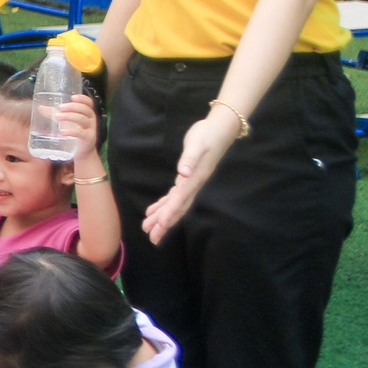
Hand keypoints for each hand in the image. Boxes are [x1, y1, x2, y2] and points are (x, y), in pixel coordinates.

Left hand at [55, 92, 100, 159]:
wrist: (82, 152)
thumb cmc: (74, 133)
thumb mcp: (65, 122)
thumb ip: (54, 114)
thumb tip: (40, 108)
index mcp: (87, 113)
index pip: (89, 103)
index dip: (82, 98)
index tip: (72, 97)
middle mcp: (91, 120)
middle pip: (85, 109)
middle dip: (72, 107)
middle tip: (60, 108)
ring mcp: (90, 129)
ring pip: (82, 119)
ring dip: (69, 116)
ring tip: (57, 117)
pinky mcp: (87, 139)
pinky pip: (80, 133)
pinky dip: (71, 131)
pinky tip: (62, 131)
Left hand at [142, 112, 239, 244]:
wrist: (218, 129)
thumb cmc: (207, 135)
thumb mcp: (197, 144)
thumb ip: (190, 159)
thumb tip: (184, 174)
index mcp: (195, 179)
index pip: (181, 199)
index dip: (171, 213)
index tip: (161, 225)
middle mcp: (193, 184)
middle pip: (178, 208)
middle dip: (165, 223)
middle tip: (152, 237)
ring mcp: (191, 183)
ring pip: (175, 204)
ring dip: (161, 217)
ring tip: (148, 229)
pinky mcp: (188, 178)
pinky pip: (175, 196)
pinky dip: (164, 204)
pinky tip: (153, 211)